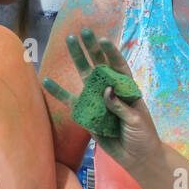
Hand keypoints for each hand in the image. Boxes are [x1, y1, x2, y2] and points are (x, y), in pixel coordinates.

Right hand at [42, 28, 162, 172]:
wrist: (136, 156)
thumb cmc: (142, 135)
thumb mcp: (136, 120)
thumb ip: (120, 106)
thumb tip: (106, 91)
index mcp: (127, 88)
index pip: (119, 66)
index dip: (111, 53)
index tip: (103, 41)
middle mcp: (111, 89)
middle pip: (100, 64)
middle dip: (91, 48)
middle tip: (82, 32)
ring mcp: (98, 99)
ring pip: (85, 76)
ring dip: (78, 59)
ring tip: (69, 40)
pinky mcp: (87, 114)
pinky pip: (70, 101)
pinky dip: (58, 92)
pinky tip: (46, 80)